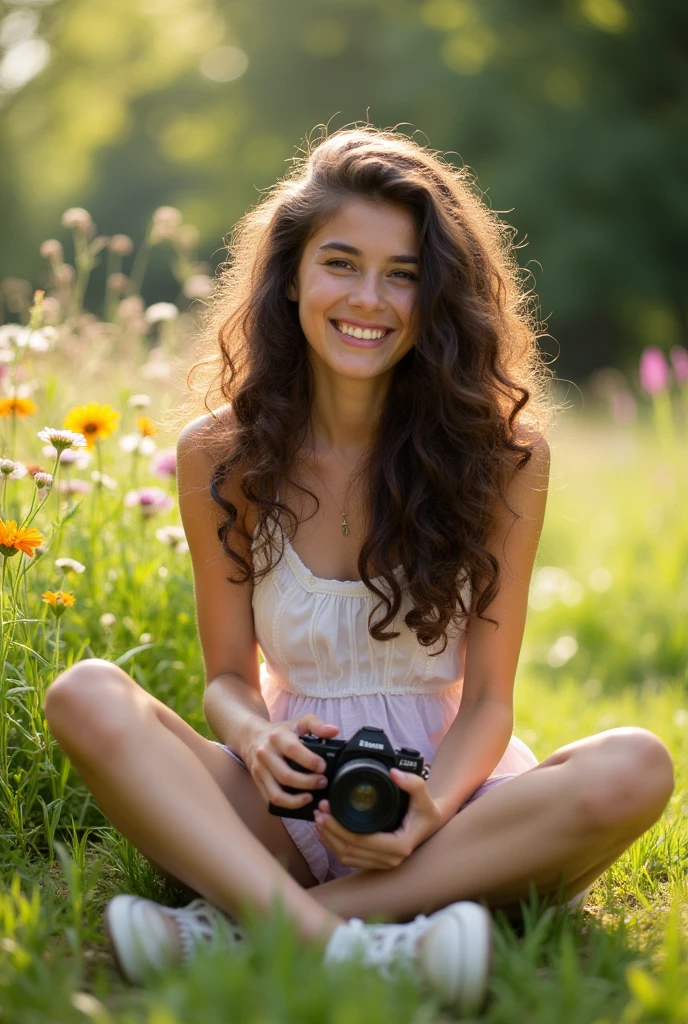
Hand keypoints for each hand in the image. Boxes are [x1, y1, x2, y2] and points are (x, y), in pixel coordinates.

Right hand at [243, 713, 339, 810]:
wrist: (252, 737)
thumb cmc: (281, 732)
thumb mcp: (298, 723)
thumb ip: (317, 725)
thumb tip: (334, 731)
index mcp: (278, 738)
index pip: (293, 750)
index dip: (310, 761)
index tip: (323, 767)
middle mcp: (266, 755)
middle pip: (286, 776)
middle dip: (308, 783)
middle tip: (323, 783)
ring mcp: (260, 771)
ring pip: (277, 794)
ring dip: (296, 801)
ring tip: (311, 797)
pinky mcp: (258, 784)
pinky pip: (271, 801)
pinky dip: (287, 806)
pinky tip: (299, 802)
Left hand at [313, 768, 443, 870]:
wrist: (431, 822)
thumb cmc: (426, 810)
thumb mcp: (424, 795)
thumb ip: (413, 782)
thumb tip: (394, 773)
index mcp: (399, 846)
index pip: (361, 841)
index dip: (339, 827)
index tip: (327, 810)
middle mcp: (390, 859)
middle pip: (350, 850)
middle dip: (330, 831)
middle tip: (319, 811)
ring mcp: (382, 863)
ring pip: (347, 857)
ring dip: (329, 840)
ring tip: (318, 820)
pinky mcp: (376, 862)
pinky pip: (350, 859)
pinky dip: (334, 846)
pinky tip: (325, 833)